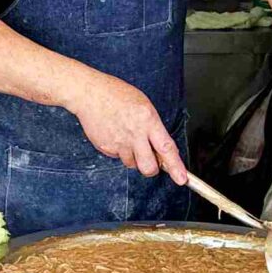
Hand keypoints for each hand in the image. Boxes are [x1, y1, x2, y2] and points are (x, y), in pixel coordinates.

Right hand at [69, 73, 187, 181]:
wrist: (89, 94)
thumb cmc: (117, 95)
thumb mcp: (144, 105)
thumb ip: (154, 128)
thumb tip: (162, 150)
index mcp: (148, 120)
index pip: (166, 148)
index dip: (176, 167)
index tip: (181, 179)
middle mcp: (134, 134)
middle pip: (149, 167)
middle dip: (152, 169)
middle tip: (151, 161)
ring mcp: (119, 143)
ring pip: (132, 164)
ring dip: (133, 157)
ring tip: (127, 137)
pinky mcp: (106, 148)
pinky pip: (117, 157)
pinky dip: (119, 150)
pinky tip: (115, 134)